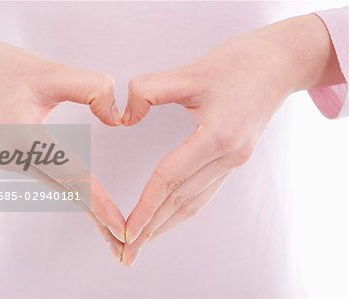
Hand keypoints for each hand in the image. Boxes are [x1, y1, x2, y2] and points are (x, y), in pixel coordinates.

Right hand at [0, 21, 125, 259]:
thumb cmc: (5, 67)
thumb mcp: (51, 70)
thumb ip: (91, 88)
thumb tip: (118, 118)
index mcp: (22, 138)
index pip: (71, 175)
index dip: (99, 202)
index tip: (121, 227)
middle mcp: (15, 158)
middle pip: (67, 192)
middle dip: (98, 220)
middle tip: (127, 248)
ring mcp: (13, 162)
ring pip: (60, 188)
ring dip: (89, 208)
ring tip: (115, 232)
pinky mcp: (15, 160)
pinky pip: (52, 179)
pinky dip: (75, 192)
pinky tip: (92, 204)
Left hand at [120, 14, 343, 265]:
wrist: (280, 63)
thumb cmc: (240, 63)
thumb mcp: (191, 71)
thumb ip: (149, 90)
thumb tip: (124, 117)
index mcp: (217, 138)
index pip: (170, 180)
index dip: (145, 207)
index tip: (126, 230)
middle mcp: (228, 157)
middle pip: (181, 201)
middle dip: (151, 228)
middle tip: (126, 252)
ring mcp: (233, 161)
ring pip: (194, 202)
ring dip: (166, 225)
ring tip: (143, 243)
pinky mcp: (233, 159)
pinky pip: (204, 192)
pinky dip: (183, 209)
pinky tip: (170, 217)